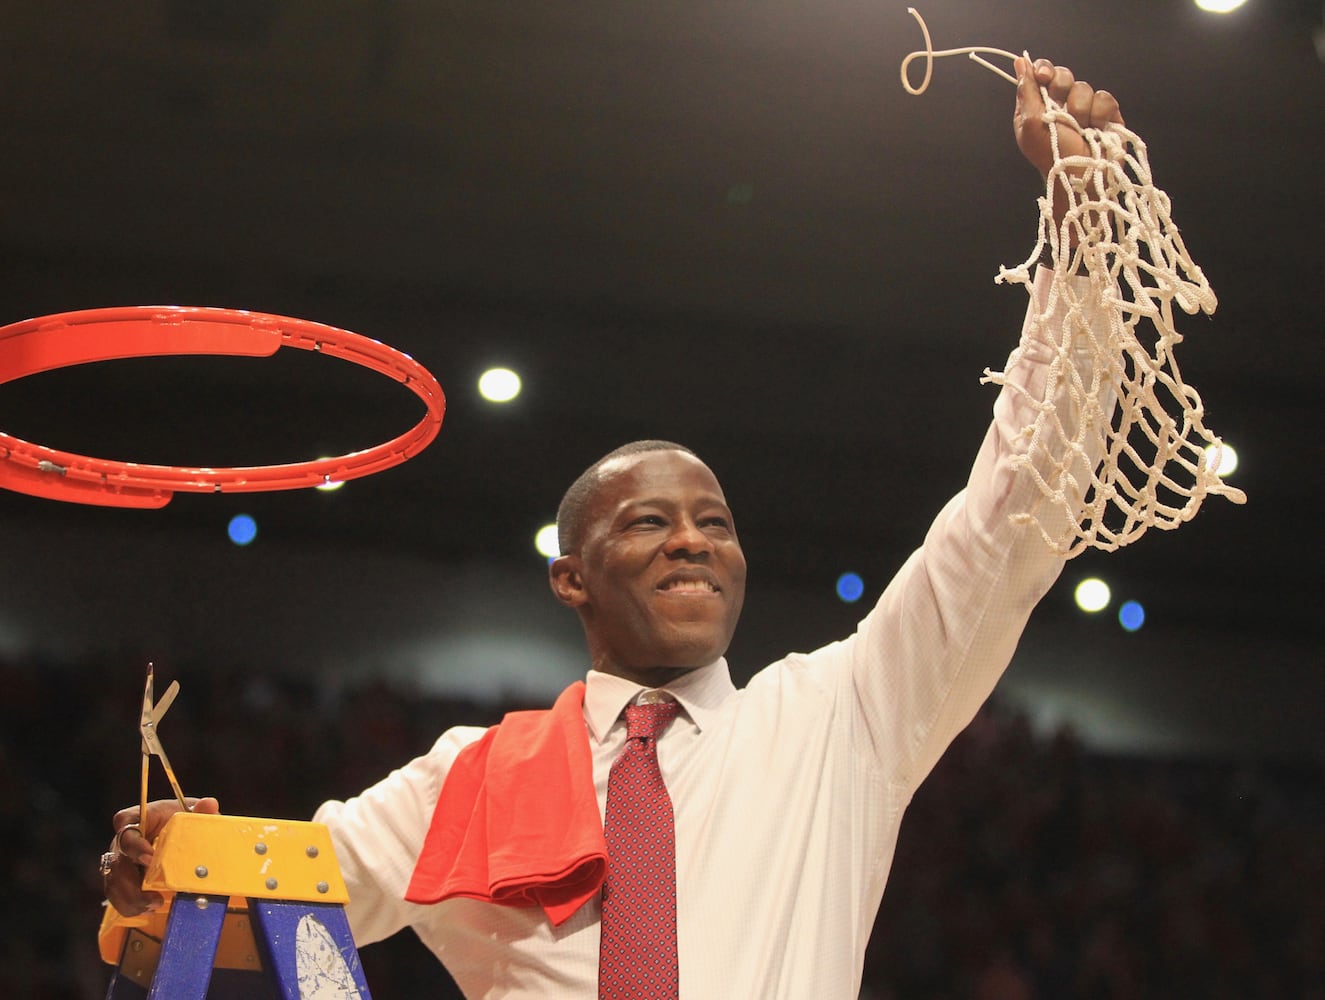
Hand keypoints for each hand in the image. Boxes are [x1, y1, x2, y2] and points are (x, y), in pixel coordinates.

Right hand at [103, 796, 219, 915]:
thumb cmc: (184, 821)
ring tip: (154, 904)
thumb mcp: (194, 814)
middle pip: (117, 859)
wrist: (182, 834)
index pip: (124, 822)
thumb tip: (209, 804)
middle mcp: (125, 839)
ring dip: (131, 898)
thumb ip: (201, 811)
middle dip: (131, 881)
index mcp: (140, 817)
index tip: (150, 858)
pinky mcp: (123, 879)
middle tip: (154, 894)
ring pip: (113, 881)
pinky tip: (149, 908)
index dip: (133, 842)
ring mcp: (121, 860)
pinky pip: (117, 896)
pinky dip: (131, 906)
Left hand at [1013, 57, 1123, 180]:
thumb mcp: (1031, 124)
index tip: (1044, 76)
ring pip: (1084, 87)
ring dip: (1079, 109)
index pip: (1042, 73)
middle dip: (1061, 88)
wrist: (1080, 175)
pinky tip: (1095, 129)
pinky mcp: (1106, 113)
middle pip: (1063, 75)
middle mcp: (1061, 103)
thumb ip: (1027, 92)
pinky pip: (1105, 98)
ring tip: (1079, 129)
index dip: (1044, 69)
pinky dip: (1099, 114)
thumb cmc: (1051, 155)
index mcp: (1039, 105)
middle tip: (1060, 109)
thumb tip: (1020, 62)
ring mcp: (1085, 107)